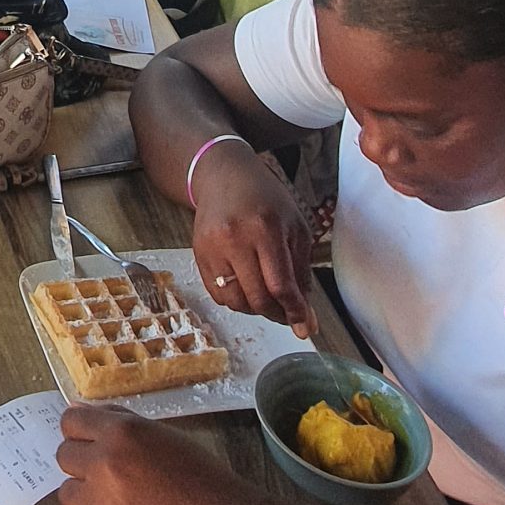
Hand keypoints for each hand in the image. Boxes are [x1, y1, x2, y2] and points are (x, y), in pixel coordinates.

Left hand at [55, 405, 237, 504]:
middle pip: (64, 458)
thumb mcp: (164, 437)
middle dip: (83, 465)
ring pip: (68, 496)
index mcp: (121, 434)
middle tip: (113, 477)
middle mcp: (104, 467)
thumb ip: (118, 422)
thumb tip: (77, 411)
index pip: (70, 423)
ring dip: (89, 498)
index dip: (80, 433)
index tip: (90, 443)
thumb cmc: (204, 481)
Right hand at [189, 139, 315, 335]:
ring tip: (268, 299)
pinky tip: (247, 289)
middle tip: (288, 314)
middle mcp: (235, 239)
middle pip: (257, 298)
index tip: (305, 328)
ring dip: (256, 310)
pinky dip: (236, 301)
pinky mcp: (198, 254)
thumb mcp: (295, 227)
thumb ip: (301, 272)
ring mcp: (212, 248)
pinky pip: (218, 295)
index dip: (295, 312)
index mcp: (266, 228)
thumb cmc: (265, 199)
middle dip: (277, 314)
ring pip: (235, 302)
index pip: (280, 285)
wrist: (223, 176)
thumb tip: (306, 316)